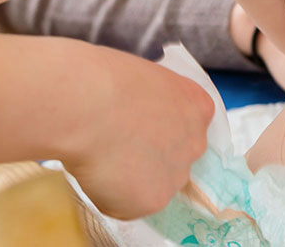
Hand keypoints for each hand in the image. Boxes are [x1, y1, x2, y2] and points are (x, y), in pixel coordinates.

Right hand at [63, 46, 213, 218]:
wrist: (86, 104)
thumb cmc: (103, 78)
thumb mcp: (143, 79)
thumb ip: (153, 103)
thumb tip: (135, 118)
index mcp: (197, 106)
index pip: (185, 128)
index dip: (155, 131)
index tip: (132, 130)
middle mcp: (196, 143)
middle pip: (174, 160)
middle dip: (147, 158)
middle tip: (113, 147)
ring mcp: (177, 175)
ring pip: (151, 186)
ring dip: (128, 180)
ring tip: (98, 158)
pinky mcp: (154, 201)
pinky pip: (127, 205)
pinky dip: (108, 196)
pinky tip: (95, 173)